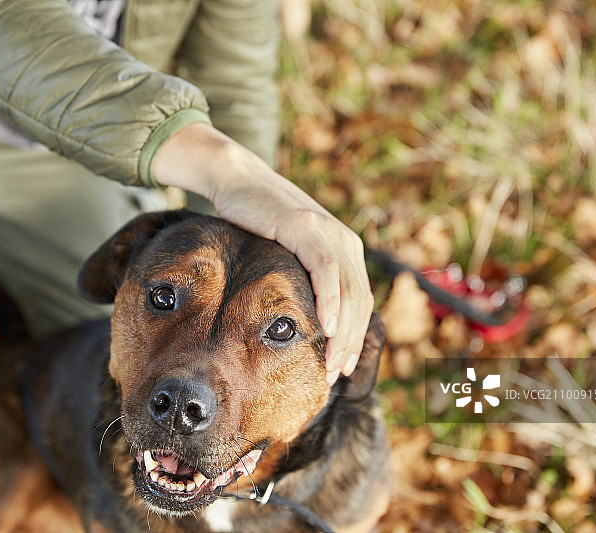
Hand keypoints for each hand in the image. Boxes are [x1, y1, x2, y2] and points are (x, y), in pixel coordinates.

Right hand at [152, 123, 373, 383]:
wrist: (236, 180)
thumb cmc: (257, 221)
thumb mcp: (289, 252)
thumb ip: (306, 277)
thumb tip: (305, 319)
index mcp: (345, 249)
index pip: (360, 301)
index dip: (355, 337)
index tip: (341, 367)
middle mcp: (344, 241)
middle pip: (359, 301)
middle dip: (350, 343)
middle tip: (336, 374)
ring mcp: (326, 232)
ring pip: (348, 291)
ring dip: (342, 332)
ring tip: (331, 363)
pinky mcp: (304, 226)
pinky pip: (325, 271)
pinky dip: (329, 301)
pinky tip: (324, 328)